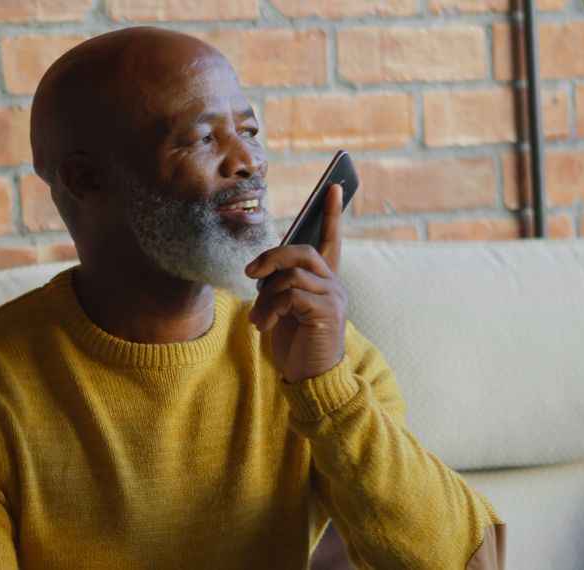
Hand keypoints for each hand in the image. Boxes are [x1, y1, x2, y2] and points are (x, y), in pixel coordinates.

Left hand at [244, 184, 347, 382]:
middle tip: (250, 275)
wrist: (309, 377)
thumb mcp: (284, 309)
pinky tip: (263, 326)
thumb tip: (261, 270)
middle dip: (270, 258)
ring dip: (265, 296)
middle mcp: (333, 285)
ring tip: (257, 319)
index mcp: (324, 281)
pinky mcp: (326, 313)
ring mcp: (333, 298)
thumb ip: (281, 285)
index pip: (330, 240)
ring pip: (291, 275)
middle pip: (300, 251)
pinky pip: (291, 294)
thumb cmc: (295, 343)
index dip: (331, 213)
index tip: (333, 186)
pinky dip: (270, 308)